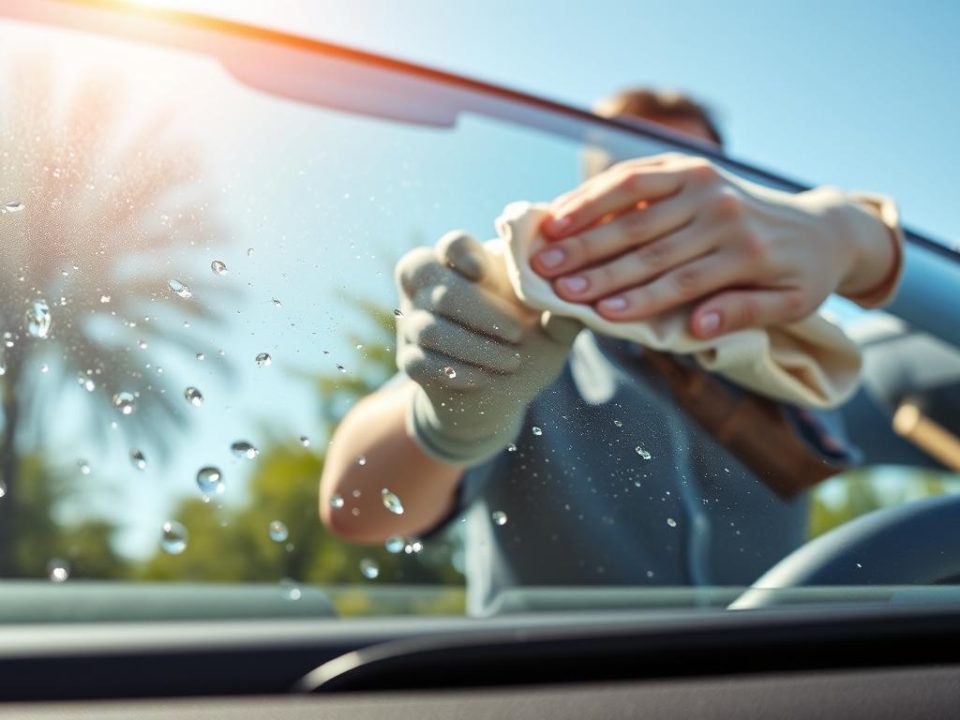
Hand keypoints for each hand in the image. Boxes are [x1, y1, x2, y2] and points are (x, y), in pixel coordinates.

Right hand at [395, 230, 580, 464]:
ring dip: (474, 346)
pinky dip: (455, 371)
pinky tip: (483, 378)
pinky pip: (420, 361)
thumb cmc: (525, 347)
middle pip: (441, 289)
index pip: (451, 245)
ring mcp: (414, 323)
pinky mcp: (409, 360)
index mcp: (466, 266)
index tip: (482, 271)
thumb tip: (574, 294)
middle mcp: (432, 289)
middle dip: (483, 313)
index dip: (462, 253)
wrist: (496, 395)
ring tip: (510, 361)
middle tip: (518, 333)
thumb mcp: (551, 331)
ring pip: (429, 328)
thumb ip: (562, 312)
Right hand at [532, 153, 894, 337]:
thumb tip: (700, 325)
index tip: (596, 313)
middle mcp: (724, 211)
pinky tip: (562, 211)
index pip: (681, 280)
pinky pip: (634, 176)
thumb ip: (744, 313)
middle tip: (552, 281)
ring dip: (585, 228)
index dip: (637, 297)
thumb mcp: (790, 305)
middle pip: (649, 243)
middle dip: (596, 264)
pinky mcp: (689, 166)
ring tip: (545, 248)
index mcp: (748, 251)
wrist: (821, 227)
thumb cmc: (797, 277)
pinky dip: (595, 193)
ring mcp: (705, 182)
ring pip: (633, 204)